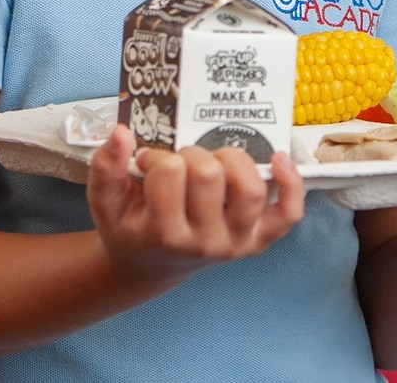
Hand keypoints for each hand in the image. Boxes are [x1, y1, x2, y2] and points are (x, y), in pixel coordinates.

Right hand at [86, 125, 304, 285]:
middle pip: (210, 174)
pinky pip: (288, 215)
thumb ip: (105, 166)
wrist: (150, 263)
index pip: (169, 172)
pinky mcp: (257, 241)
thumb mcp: (105, 200)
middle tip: (179, 162)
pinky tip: (279, 158)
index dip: (157, 157)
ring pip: (250, 188)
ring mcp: (235, 244)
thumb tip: (121, 133)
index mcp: (164, 234)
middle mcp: (204, 243)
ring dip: (232, 160)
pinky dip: (291, 185)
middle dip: (191, 154)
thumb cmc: (130, 226)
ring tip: (213, 161)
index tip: (148, 163)